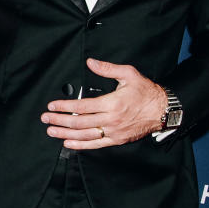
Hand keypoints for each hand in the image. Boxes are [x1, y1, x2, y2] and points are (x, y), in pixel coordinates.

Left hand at [41, 58, 167, 149]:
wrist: (163, 111)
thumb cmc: (146, 91)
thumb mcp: (129, 74)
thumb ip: (107, 69)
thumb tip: (90, 62)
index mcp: (112, 103)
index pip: (82, 106)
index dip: (65, 106)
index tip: (52, 106)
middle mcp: (111, 120)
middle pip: (80, 122)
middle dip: (60, 120)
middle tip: (46, 118)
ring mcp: (114, 132)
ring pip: (85, 135)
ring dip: (65, 133)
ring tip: (51, 131)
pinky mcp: (117, 140)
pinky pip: (95, 144)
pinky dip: (80, 145)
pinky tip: (68, 143)